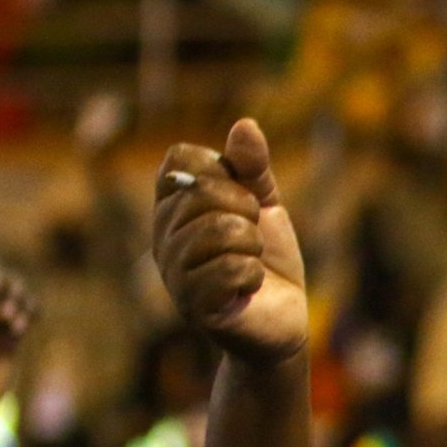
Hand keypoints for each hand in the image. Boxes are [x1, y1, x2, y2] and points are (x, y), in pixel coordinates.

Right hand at [153, 119, 306, 368]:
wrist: (284, 321)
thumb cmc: (270, 261)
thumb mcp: (266, 205)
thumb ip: (253, 167)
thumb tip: (245, 125)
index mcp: (172, 205)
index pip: (182, 158)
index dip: (223, 173)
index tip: (241, 200)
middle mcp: (162, 235)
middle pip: (204, 193)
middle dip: (246, 213)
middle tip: (252, 239)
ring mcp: (173, 272)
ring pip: (220, 231)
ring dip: (253, 247)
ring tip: (251, 263)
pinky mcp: (194, 306)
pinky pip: (230, 270)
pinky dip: (253, 276)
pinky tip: (250, 288)